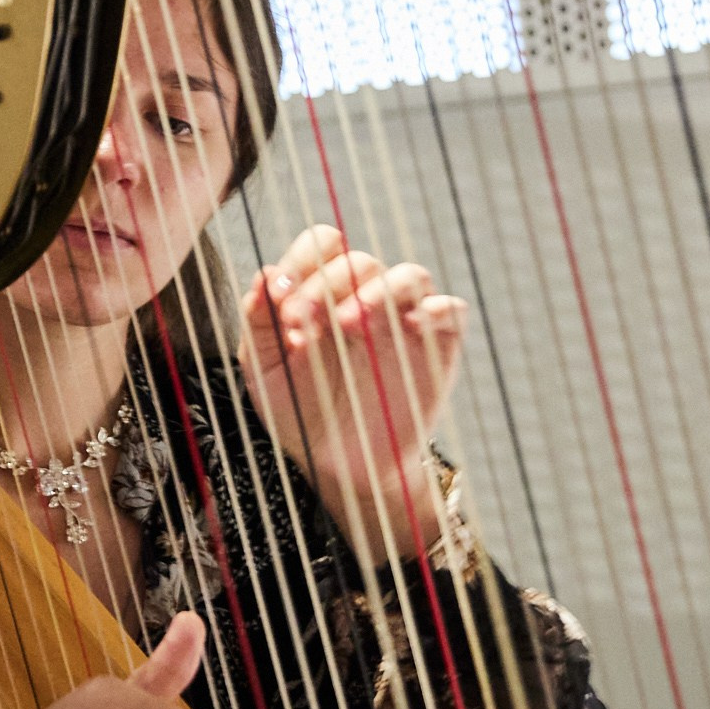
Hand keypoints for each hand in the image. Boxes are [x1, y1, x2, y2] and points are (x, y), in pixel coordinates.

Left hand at [238, 224, 467, 557]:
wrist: (338, 465)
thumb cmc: (299, 410)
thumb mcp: (262, 368)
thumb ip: (258, 319)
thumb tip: (266, 273)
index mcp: (325, 292)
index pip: (323, 244)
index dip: (302, 261)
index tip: (282, 303)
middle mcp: (366, 298)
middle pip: (361, 259)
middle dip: (328, 286)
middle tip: (304, 325)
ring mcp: (404, 321)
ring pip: (410, 275)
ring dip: (378, 291)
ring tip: (349, 324)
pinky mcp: (437, 347)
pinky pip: (452, 309)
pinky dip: (435, 308)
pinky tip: (409, 326)